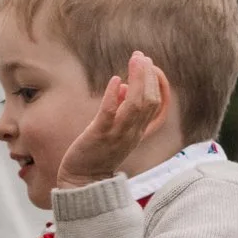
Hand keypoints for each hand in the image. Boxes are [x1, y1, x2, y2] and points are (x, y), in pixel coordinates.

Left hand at [56, 51, 168, 188]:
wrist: (83, 181)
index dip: (153, 82)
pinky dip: (114, 96)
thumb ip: (122, 110)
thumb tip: (125, 87)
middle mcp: (131, 132)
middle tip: (141, 56)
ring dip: (137, 81)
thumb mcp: (116, 131)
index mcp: (137, 131)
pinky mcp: (99, 136)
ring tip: (135, 61)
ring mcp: (116, 134)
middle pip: (148, 101)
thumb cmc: (98, 155)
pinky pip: (110, 114)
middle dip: (147, 76)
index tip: (148, 62)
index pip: (154, 103)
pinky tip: (116, 80)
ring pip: (135, 106)